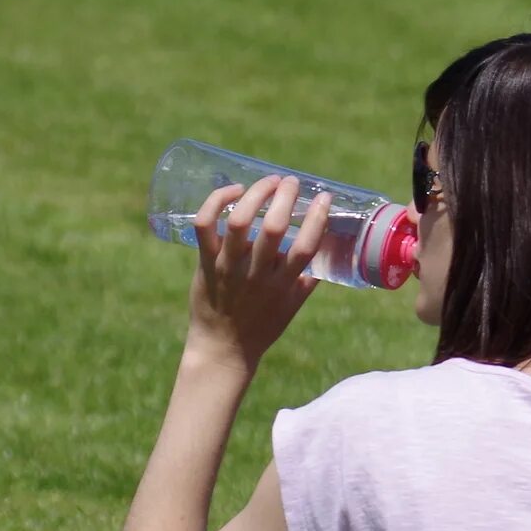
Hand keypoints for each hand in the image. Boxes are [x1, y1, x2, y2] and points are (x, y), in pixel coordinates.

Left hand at [186, 175, 329, 372]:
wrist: (222, 349)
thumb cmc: (261, 328)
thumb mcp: (292, 308)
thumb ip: (306, 282)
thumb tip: (324, 257)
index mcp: (283, 285)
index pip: (306, 246)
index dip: (317, 217)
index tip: (323, 197)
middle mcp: (257, 274)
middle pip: (274, 228)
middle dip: (286, 197)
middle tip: (292, 182)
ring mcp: (229, 268)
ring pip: (240, 221)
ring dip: (256, 194)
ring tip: (268, 182)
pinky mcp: (205, 263)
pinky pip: (205, 225)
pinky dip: (216, 201)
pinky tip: (233, 190)